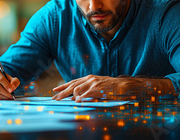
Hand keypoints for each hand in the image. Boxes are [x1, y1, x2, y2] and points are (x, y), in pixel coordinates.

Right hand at [0, 68, 19, 99]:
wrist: (0, 83)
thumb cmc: (6, 80)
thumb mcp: (12, 79)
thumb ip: (15, 81)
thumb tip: (13, 87)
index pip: (0, 79)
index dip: (6, 85)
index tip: (11, 90)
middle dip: (5, 92)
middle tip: (11, 95)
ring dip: (4, 96)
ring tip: (9, 97)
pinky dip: (0, 98)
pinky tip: (4, 97)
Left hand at [52, 75, 170, 101]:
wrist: (125, 86)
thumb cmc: (111, 88)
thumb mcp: (98, 87)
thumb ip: (88, 90)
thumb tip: (77, 97)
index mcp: (89, 78)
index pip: (73, 81)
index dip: (63, 86)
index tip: (55, 90)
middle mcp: (90, 79)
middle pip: (72, 85)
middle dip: (62, 92)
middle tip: (54, 98)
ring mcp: (94, 83)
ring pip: (77, 88)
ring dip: (68, 95)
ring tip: (61, 100)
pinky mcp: (98, 88)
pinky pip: (87, 93)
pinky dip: (80, 97)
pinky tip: (76, 101)